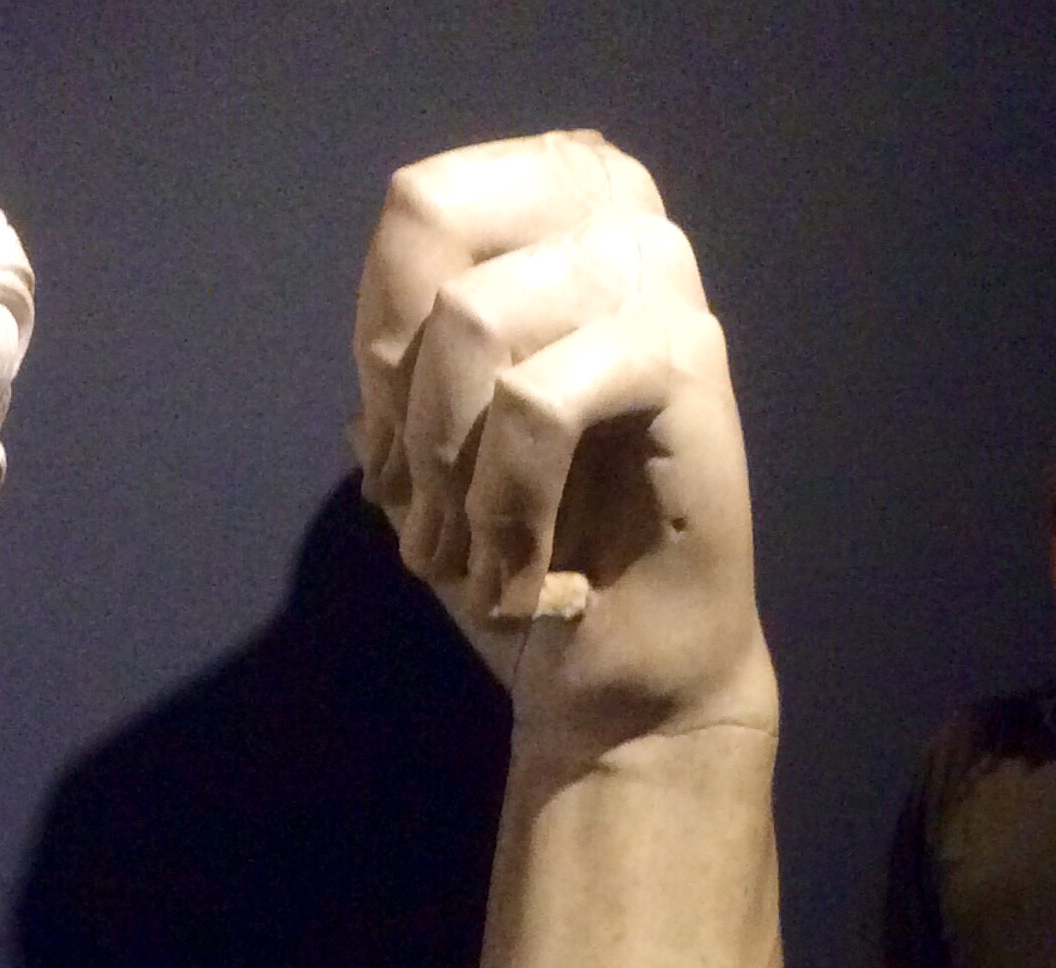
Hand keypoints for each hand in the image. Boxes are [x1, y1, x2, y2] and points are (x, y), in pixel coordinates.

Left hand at [351, 132, 773, 752]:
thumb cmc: (532, 558)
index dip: (381, 333)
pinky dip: (503, 499)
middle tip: (423, 503)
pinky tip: (520, 568)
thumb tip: (366, 392)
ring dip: (444, 463)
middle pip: (432, 221)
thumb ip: (396, 382)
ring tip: (468, 552)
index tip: (398, 449)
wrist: (628, 675)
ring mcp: (659, 280)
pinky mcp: (689, 361)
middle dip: (402, 390)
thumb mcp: (432, 459)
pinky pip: (535, 400)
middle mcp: (617, 217)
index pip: (417, 202)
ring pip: (473, 317)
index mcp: (557, 208)